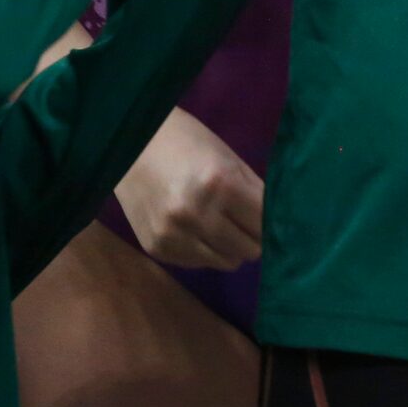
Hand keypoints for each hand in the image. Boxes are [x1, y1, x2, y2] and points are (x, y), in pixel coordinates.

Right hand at [114, 108, 263, 270]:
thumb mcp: (227, 157)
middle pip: (249, 249)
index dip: (269, 221)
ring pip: (226, 262)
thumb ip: (255, 191)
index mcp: (220, 183)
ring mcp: (174, 236)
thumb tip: (280, 223)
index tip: (266, 217)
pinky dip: (205, 250)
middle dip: (252, 236)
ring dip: (230, 247)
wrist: (127, 146)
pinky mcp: (158, 250)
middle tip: (243, 220)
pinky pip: (199, 263)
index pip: (264, 224)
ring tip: (219, 224)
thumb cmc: (185, 142)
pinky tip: (194, 227)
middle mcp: (197, 214)